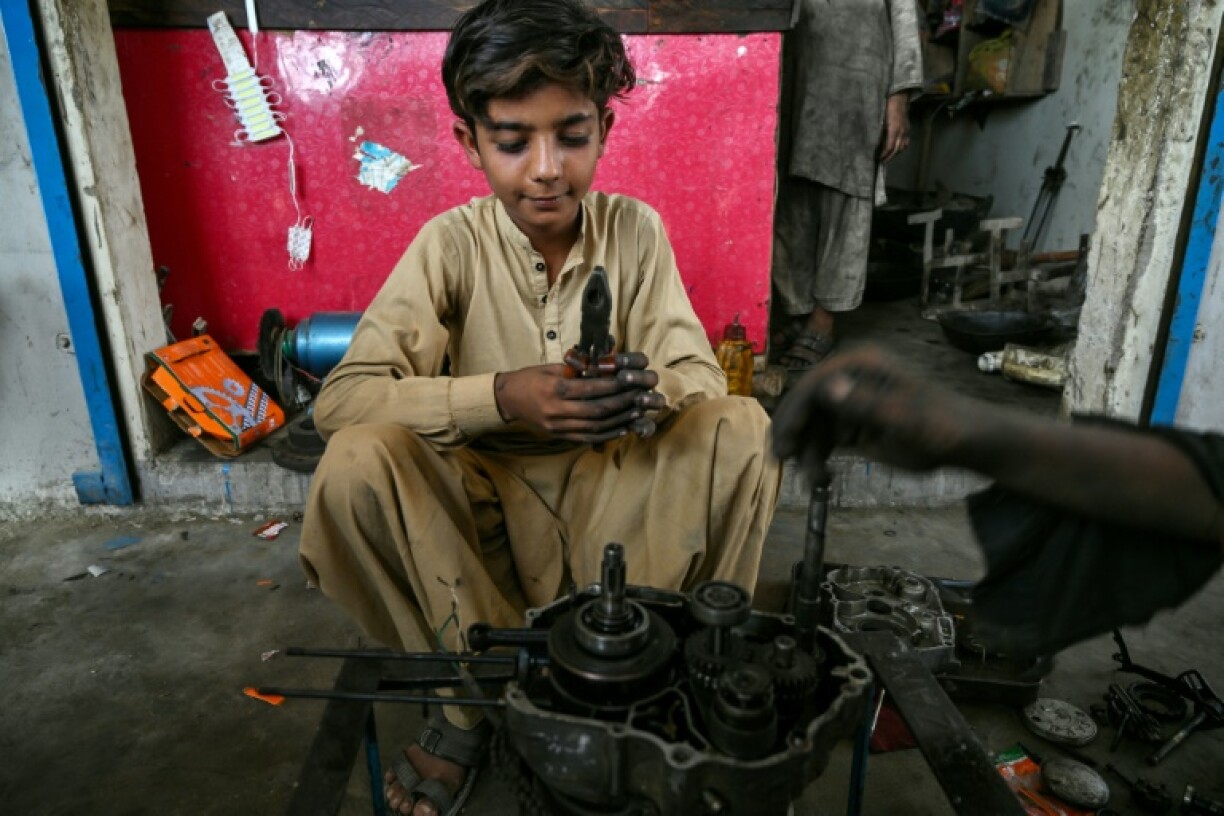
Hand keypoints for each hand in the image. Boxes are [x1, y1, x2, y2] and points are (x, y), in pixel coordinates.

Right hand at [495, 353, 665, 443]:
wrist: (508, 399)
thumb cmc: (531, 378)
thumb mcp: (552, 367)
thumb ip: (578, 370)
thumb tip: (606, 368)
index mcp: (555, 389)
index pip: (591, 388)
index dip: (614, 386)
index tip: (631, 380)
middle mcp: (557, 410)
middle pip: (597, 410)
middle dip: (622, 403)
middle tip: (640, 396)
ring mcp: (558, 426)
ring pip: (595, 426)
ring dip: (619, 420)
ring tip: (637, 412)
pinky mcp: (559, 435)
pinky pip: (587, 438)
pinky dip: (607, 435)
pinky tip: (622, 428)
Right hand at [771, 346, 978, 483]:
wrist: (964, 442)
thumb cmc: (941, 425)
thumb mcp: (903, 416)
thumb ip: (865, 403)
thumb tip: (827, 387)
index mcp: (861, 365)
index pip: (813, 384)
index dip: (794, 412)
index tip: (784, 442)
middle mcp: (850, 378)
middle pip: (808, 405)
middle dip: (795, 434)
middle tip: (782, 462)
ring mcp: (851, 400)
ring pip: (813, 426)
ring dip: (807, 452)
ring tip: (813, 480)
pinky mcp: (855, 422)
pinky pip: (825, 438)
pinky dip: (817, 457)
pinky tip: (820, 477)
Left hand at [878, 92, 910, 163]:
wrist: (899, 99)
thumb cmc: (887, 108)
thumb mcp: (881, 120)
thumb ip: (880, 132)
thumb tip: (875, 144)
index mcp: (893, 129)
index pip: (889, 147)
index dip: (884, 154)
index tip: (878, 159)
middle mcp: (901, 131)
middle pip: (896, 149)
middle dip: (889, 157)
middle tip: (882, 162)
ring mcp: (906, 130)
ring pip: (902, 147)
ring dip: (895, 154)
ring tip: (888, 157)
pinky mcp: (907, 129)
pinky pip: (906, 142)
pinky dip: (901, 148)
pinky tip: (895, 150)